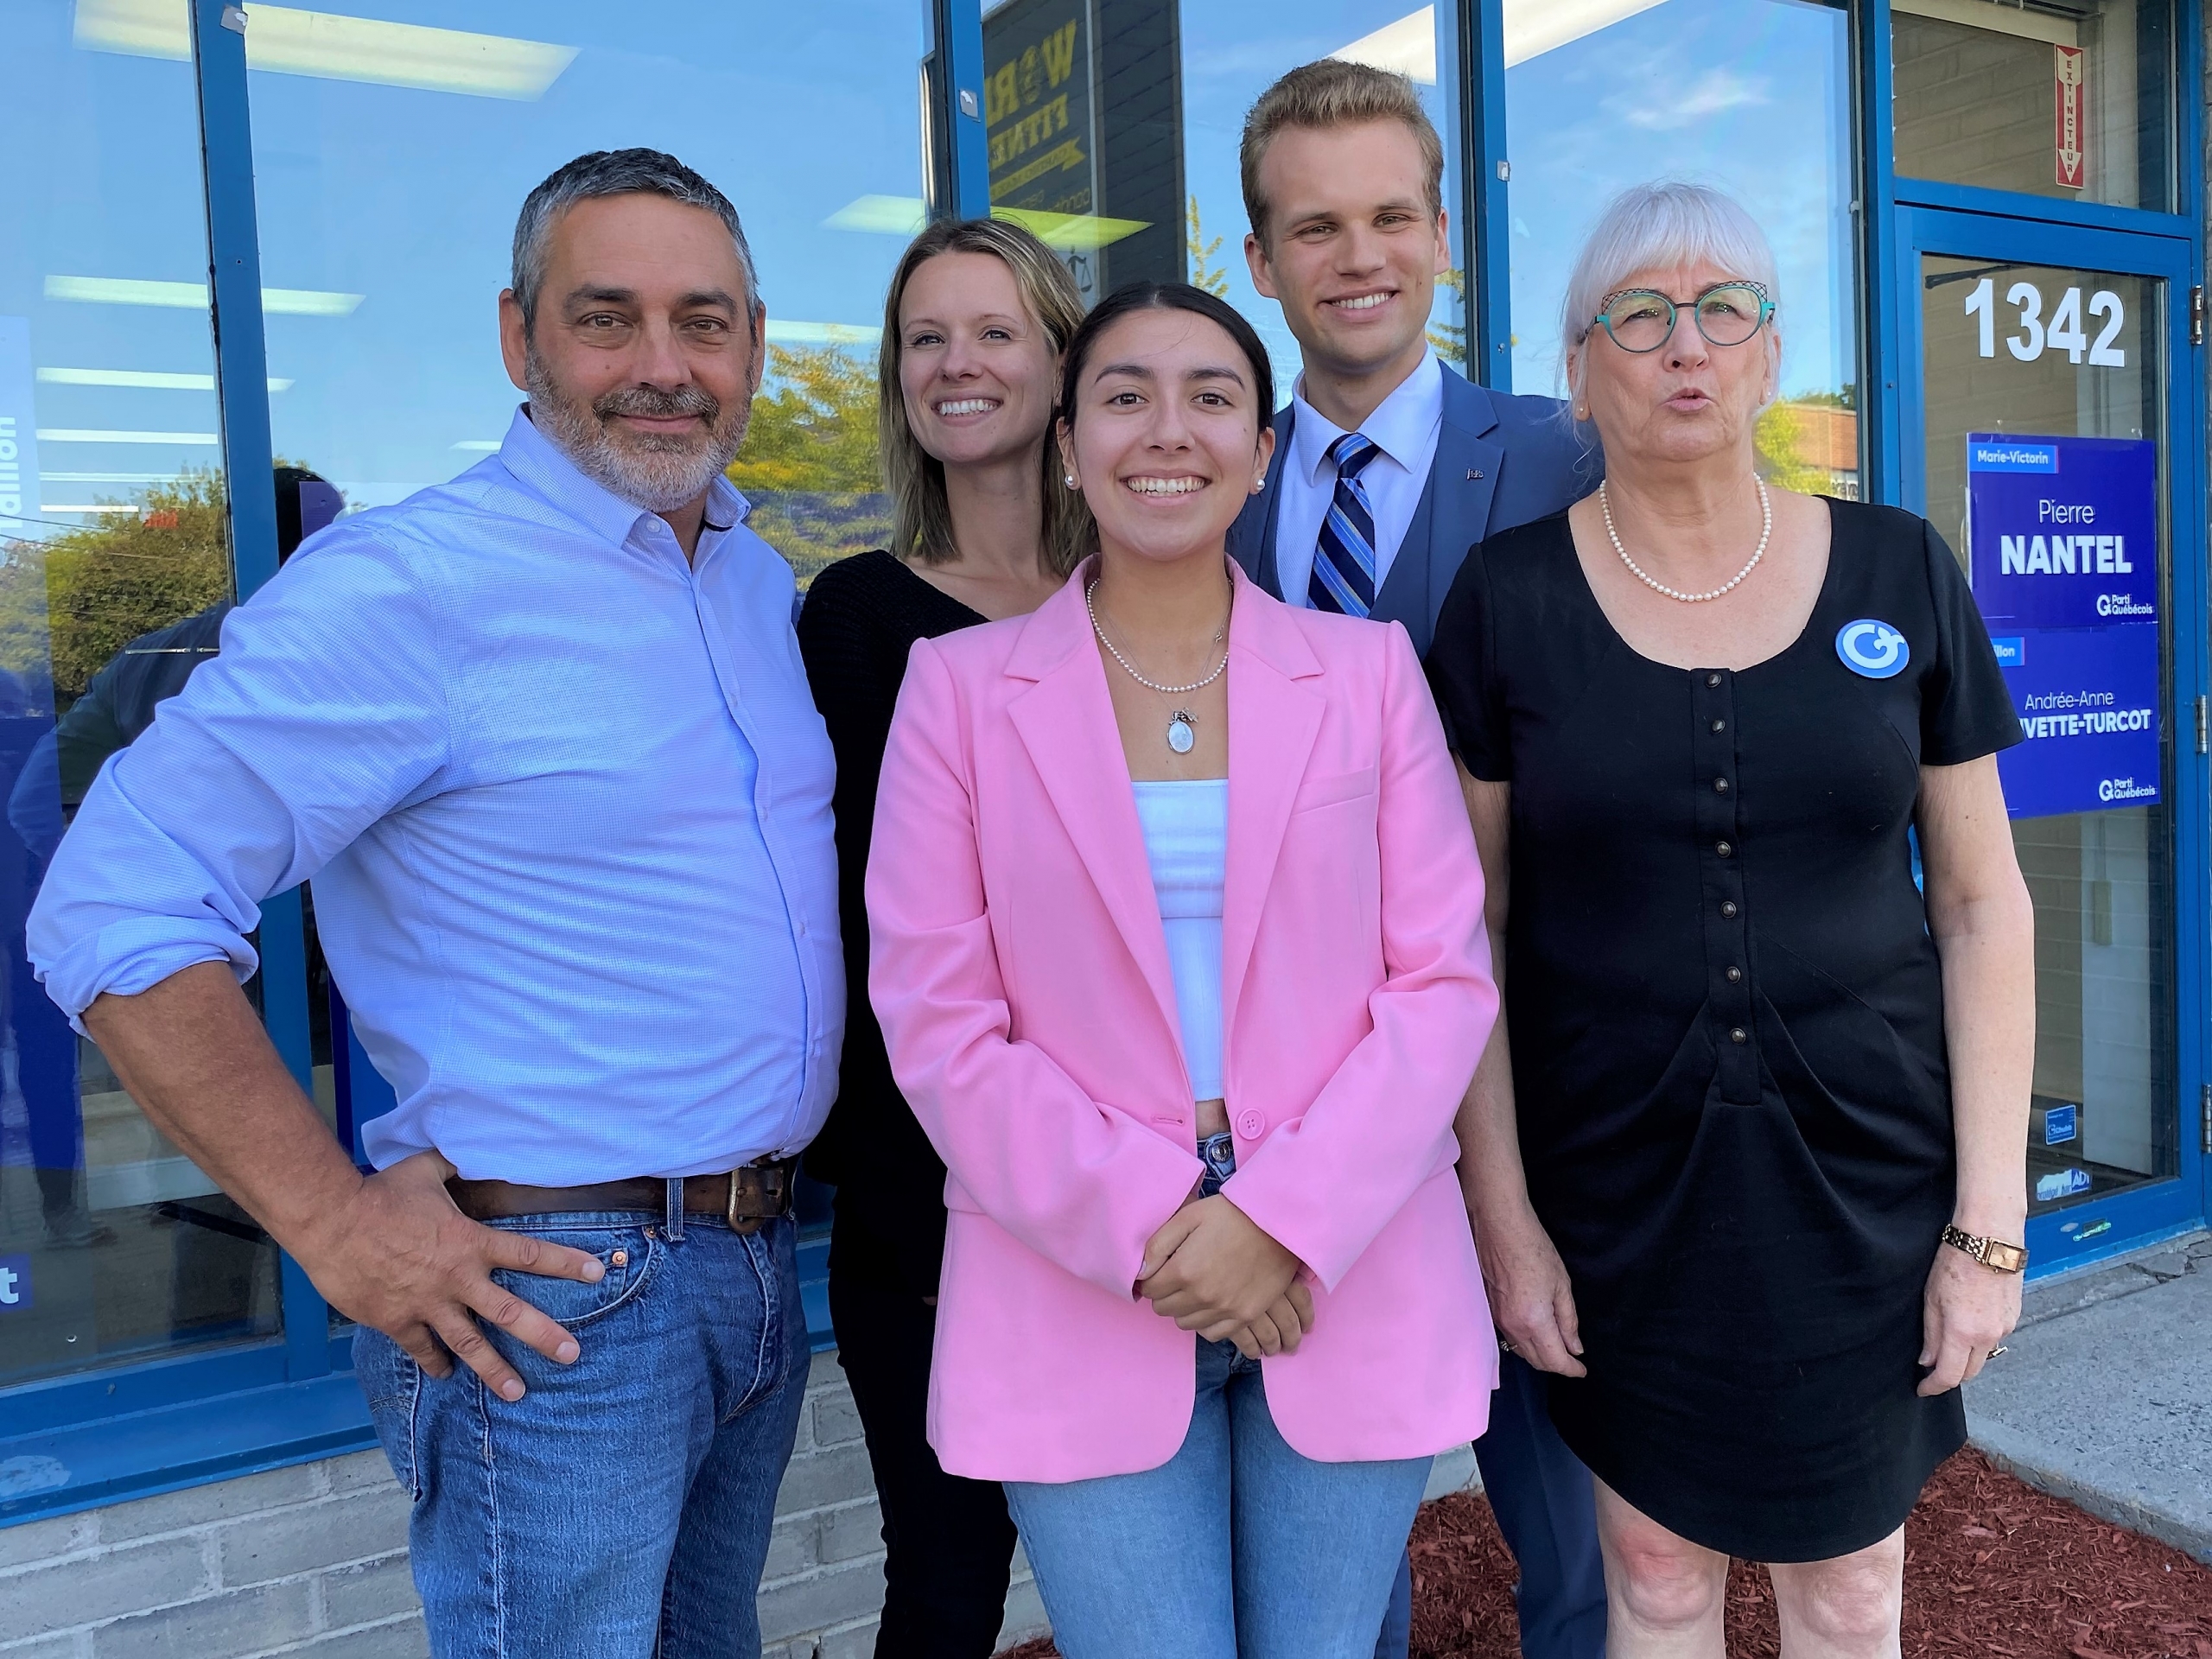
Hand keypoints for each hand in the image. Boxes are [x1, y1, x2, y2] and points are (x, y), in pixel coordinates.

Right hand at [295, 1151, 606, 1400]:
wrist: (331, 1222)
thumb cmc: (380, 1194)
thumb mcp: (425, 1170)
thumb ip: (453, 1164)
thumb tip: (468, 1149)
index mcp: (470, 1242)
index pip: (529, 1253)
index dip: (565, 1263)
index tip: (596, 1273)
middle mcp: (457, 1279)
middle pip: (509, 1312)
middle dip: (543, 1335)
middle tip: (571, 1354)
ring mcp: (427, 1304)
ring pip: (469, 1344)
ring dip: (494, 1370)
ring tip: (517, 1392)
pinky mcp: (396, 1321)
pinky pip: (422, 1348)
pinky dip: (435, 1363)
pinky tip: (447, 1375)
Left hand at [1136, 1196, 1311, 1353]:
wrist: (1278, 1223)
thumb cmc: (1231, 1215)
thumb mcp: (1189, 1217)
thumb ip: (1158, 1245)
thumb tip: (1140, 1271)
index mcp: (1184, 1270)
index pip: (1149, 1290)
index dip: (1150, 1279)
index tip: (1160, 1270)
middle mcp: (1202, 1295)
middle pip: (1164, 1309)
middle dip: (1165, 1294)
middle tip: (1177, 1277)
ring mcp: (1225, 1309)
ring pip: (1186, 1323)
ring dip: (1184, 1308)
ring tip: (1195, 1288)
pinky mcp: (1245, 1315)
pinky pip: (1213, 1333)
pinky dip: (1206, 1322)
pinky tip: (1211, 1304)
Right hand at [1472, 1200, 1585, 1376]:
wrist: (1500, 1228)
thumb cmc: (1534, 1250)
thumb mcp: (1562, 1285)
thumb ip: (1569, 1321)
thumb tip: (1575, 1347)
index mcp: (1534, 1321)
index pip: (1555, 1360)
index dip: (1571, 1369)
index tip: (1582, 1370)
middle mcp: (1513, 1326)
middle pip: (1536, 1361)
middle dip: (1556, 1365)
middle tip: (1573, 1360)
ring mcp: (1498, 1319)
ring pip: (1521, 1351)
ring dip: (1540, 1356)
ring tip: (1556, 1348)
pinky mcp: (1490, 1310)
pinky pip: (1510, 1338)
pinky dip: (1525, 1344)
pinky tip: (1535, 1334)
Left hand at [1917, 1232, 2021, 1395]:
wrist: (1990, 1239)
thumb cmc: (1956, 1261)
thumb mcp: (1931, 1298)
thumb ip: (1931, 1334)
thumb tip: (1928, 1360)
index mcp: (1963, 1333)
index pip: (1950, 1376)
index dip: (1934, 1387)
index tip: (1922, 1389)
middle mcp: (1988, 1336)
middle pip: (1970, 1372)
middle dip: (1951, 1375)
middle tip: (1932, 1369)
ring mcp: (2004, 1328)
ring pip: (1984, 1356)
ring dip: (1967, 1358)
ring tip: (1949, 1344)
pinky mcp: (2014, 1318)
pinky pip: (1995, 1339)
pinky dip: (1980, 1341)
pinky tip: (1968, 1326)